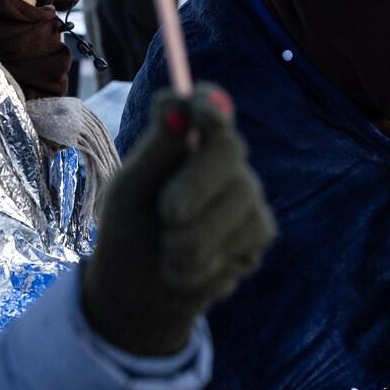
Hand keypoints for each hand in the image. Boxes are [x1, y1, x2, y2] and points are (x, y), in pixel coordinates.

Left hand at [83, 86, 275, 355]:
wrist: (139, 289)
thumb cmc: (129, 228)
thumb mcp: (130, 190)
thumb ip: (155, 149)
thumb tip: (174, 100)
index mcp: (187, 139)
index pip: (208, 106)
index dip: (208, 104)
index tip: (198, 109)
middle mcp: (224, 159)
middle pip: (229, 148)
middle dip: (195, 185)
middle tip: (167, 214)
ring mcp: (247, 193)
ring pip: (237, 200)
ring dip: (190, 237)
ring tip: (167, 250)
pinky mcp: (260, 230)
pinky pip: (243, 237)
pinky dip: (204, 262)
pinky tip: (187, 268)